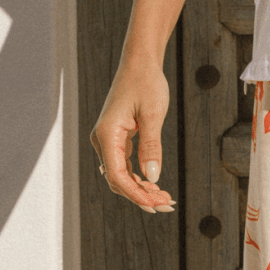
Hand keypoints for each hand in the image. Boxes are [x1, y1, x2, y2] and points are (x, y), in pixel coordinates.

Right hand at [91, 60, 175, 212]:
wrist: (140, 63)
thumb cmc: (147, 83)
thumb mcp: (153, 114)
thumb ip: (152, 146)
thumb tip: (153, 177)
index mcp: (107, 134)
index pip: (117, 176)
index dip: (136, 194)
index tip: (155, 205)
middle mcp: (102, 140)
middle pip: (118, 180)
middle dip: (141, 195)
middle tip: (167, 205)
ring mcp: (108, 140)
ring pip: (122, 175)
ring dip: (142, 188)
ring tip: (166, 198)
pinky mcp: (116, 139)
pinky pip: (125, 165)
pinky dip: (140, 177)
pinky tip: (156, 186)